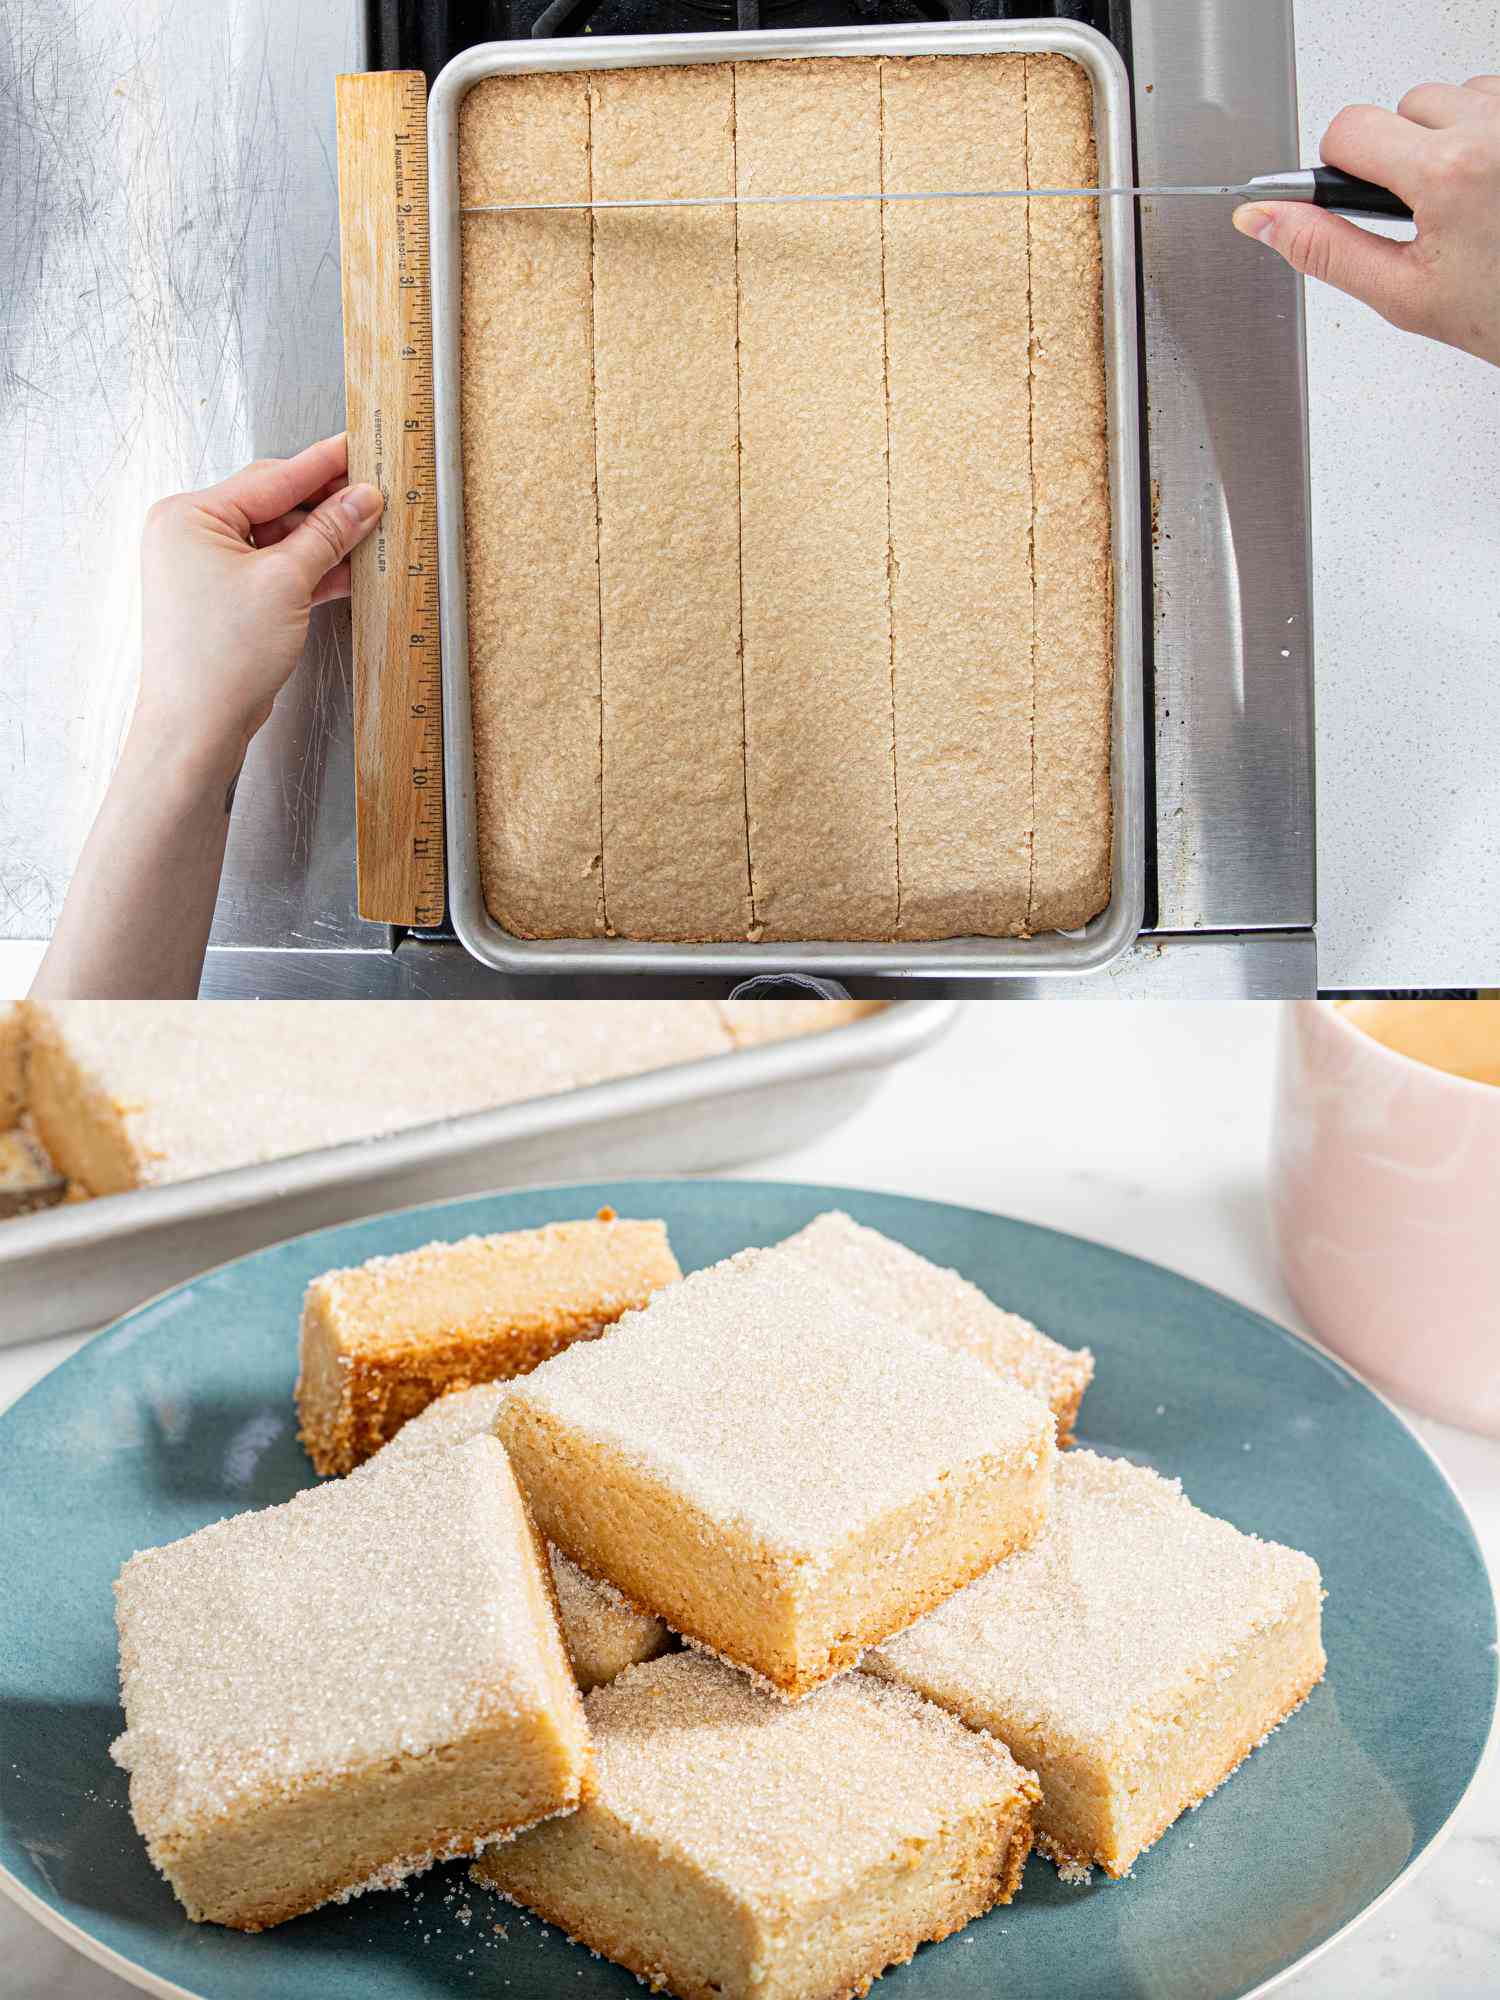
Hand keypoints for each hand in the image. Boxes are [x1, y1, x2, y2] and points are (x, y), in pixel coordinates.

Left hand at [30, 436, 382, 998]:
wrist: (197, 727)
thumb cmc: (220, 659)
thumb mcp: (286, 583)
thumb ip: (328, 534)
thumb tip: (362, 499)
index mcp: (189, 515)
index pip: (272, 479)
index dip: (323, 465)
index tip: (360, 448)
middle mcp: (190, 535)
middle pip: (274, 506)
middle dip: (327, 505)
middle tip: (377, 494)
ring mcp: (205, 568)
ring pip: (278, 540)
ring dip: (323, 541)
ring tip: (371, 532)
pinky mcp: (224, 599)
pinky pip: (274, 570)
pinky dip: (308, 570)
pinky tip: (347, 567)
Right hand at [1232, 75, 1499, 366]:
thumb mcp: (1402, 293)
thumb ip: (1325, 250)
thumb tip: (1262, 221)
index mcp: (1447, 173)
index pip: (1350, 129)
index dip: (1339, 169)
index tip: (1354, 199)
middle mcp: (1490, 130)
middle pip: (1397, 109)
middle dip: (1394, 158)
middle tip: (1421, 216)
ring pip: (1443, 100)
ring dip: (1440, 141)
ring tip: (1461, 200)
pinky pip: (1488, 98)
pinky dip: (1479, 131)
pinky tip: (1487, 180)